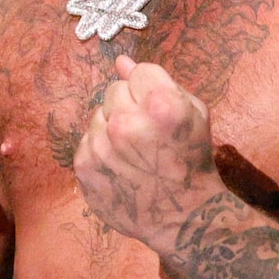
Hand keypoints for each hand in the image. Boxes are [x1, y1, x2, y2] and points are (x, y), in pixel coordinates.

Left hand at [73, 57, 221, 250]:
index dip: (150, 87)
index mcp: (161, 106)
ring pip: (97, 114)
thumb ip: (159, 82)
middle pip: (114, 90)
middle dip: (129, 105)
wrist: (182, 216)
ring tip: (132, 150)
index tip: (158, 107)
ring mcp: (101, 146)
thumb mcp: (194, 115)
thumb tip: (120, 61)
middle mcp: (127, 123)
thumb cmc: (192, 161)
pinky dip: (100, 148)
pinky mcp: (84, 167)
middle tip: (146, 131)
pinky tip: (119, 164)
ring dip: (112, 126)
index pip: (139, 72)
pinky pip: (86, 140)